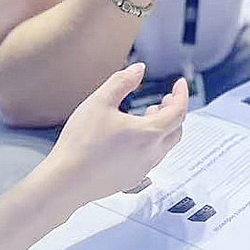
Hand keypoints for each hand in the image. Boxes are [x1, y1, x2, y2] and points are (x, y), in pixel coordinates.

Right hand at [39, 63, 187, 206]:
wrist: (67, 180)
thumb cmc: (82, 142)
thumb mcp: (99, 102)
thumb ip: (122, 82)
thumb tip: (139, 69)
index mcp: (149, 133)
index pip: (178, 112)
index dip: (182, 95)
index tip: (180, 84)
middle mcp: (151, 154)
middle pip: (176, 131)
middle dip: (175, 112)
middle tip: (166, 99)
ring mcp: (142, 169)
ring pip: (164, 146)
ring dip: (163, 128)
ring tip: (148, 115)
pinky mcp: (131, 179)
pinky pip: (151, 159)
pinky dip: (151, 143)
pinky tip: (132, 138)